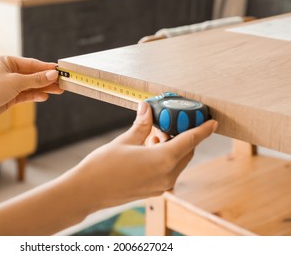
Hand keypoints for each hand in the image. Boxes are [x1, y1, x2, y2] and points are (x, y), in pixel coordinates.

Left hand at [0, 55, 63, 121]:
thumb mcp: (17, 82)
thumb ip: (36, 79)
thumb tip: (53, 74)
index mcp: (7, 61)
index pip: (31, 64)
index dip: (46, 68)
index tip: (60, 70)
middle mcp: (8, 72)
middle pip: (32, 75)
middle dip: (47, 79)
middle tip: (62, 82)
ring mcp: (8, 85)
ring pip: (30, 86)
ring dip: (43, 88)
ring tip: (59, 90)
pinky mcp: (8, 97)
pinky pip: (25, 95)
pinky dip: (34, 95)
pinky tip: (44, 96)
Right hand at [72, 102, 217, 211]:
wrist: (88, 191)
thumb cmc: (103, 167)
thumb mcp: (124, 141)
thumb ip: (142, 125)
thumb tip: (148, 109)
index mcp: (162, 160)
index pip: (190, 140)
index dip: (203, 130)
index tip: (212, 122)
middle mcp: (166, 176)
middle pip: (185, 151)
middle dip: (182, 135)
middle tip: (172, 121)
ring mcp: (161, 186)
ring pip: (177, 161)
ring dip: (172, 146)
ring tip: (155, 133)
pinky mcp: (154, 190)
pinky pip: (168, 170)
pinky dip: (165, 157)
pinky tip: (150, 147)